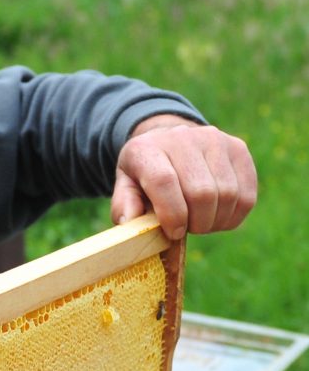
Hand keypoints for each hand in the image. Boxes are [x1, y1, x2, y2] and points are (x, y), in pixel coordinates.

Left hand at [110, 115, 256, 239]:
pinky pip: (247, 195)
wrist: (168, 142)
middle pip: (201, 193)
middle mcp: (182, 138)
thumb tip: (129, 221)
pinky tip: (217, 216)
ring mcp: (215, 140)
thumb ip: (124, 204)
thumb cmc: (145, 173)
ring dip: (215, 221)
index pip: (164, 182)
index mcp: (147, 149)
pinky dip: (233, 216)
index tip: (173, 233)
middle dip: (196, 222)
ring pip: (227, 195)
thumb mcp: (125, 185)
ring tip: (200, 222)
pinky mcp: (238, 149)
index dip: (172, 214)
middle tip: (187, 228)